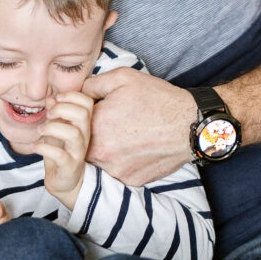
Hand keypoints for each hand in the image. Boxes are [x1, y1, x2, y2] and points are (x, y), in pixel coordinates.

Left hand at [32, 91, 92, 209]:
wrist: (65, 183)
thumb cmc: (61, 152)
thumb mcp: (56, 130)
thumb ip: (54, 114)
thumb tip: (50, 98)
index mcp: (82, 124)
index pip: (87, 103)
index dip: (72, 96)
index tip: (56, 98)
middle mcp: (84, 136)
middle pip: (83, 114)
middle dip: (62, 109)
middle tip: (48, 114)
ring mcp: (78, 152)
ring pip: (73, 134)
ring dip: (52, 128)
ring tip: (40, 130)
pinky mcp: (69, 166)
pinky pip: (59, 155)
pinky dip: (44, 148)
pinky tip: (35, 146)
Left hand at [82, 67, 195, 184]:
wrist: (190, 125)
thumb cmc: (157, 99)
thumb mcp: (122, 78)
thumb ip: (91, 84)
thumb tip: (74, 93)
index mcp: (95, 126)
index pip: (70, 123)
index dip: (76, 117)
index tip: (87, 113)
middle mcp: (102, 152)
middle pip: (81, 145)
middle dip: (88, 135)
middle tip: (107, 125)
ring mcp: (116, 170)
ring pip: (98, 161)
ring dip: (104, 150)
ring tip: (122, 136)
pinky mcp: (131, 180)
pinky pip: (116, 172)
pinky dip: (120, 161)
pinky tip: (133, 148)